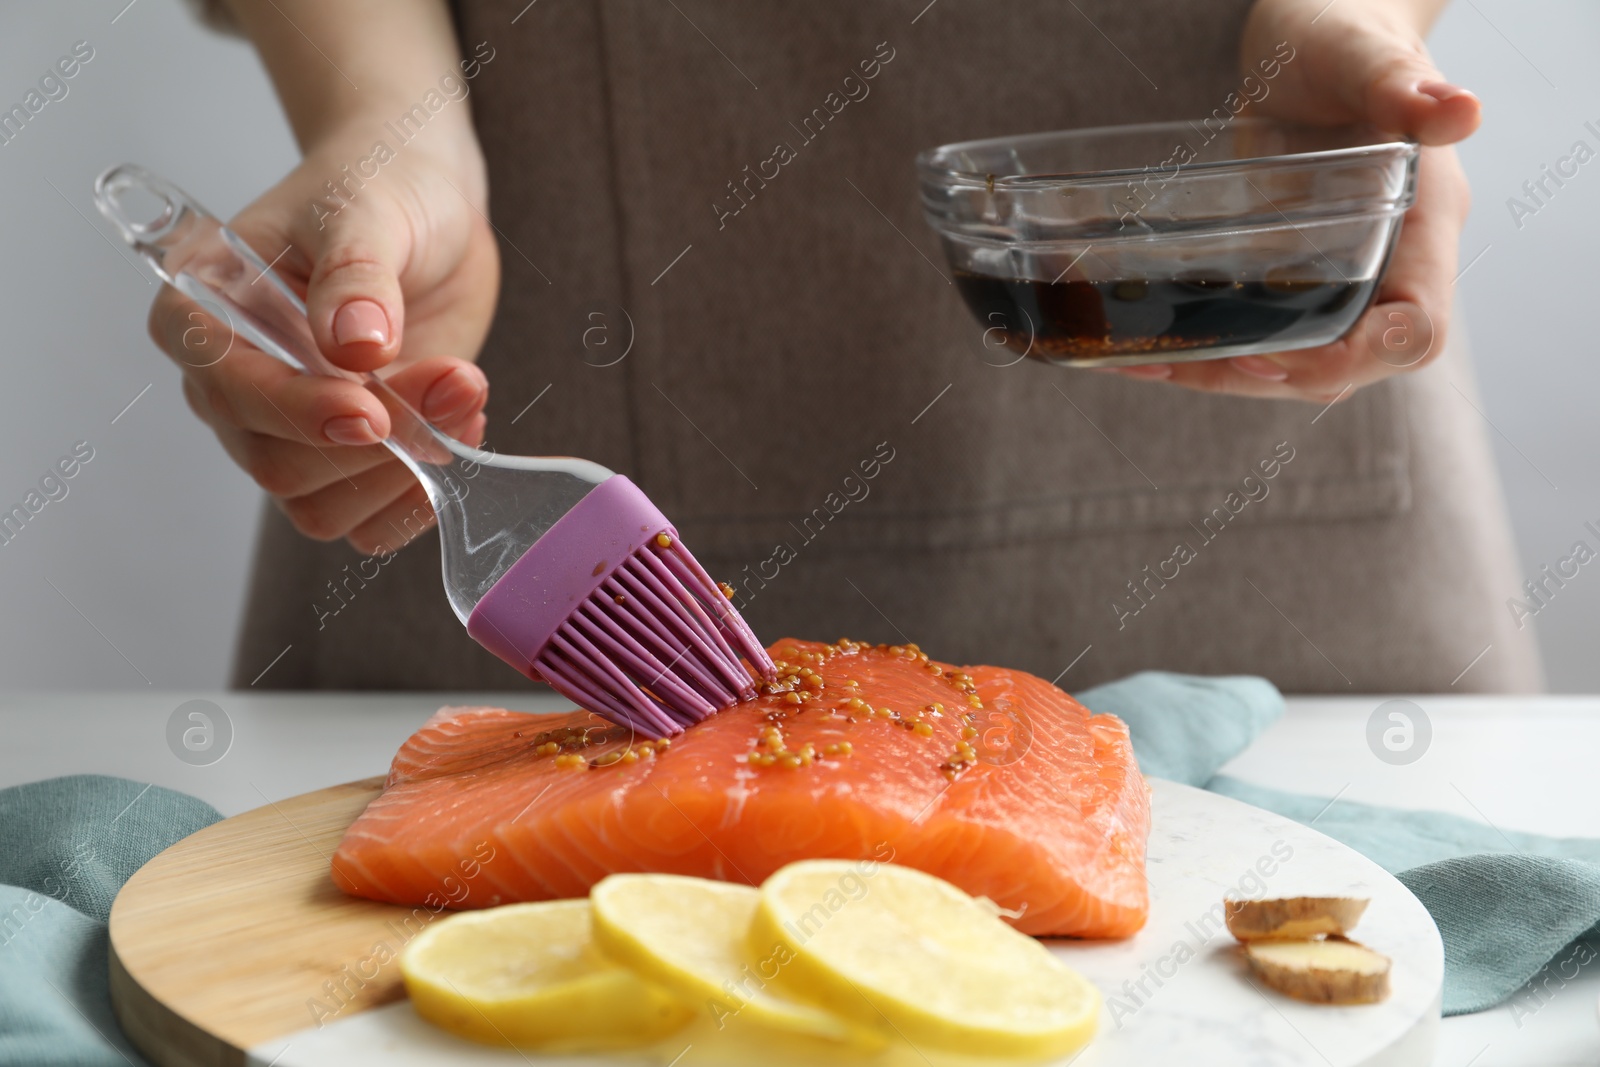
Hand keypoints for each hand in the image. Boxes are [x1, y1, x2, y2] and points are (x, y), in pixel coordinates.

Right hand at [148, 130, 499, 552]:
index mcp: (200, 315)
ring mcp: (290, 430)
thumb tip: (355, 344)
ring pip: (323, 508)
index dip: (300, 412)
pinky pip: (367, 522)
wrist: (427, 204)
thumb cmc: (377, 187)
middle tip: (455, 382)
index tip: (372, 409)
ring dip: (409, 469)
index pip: (228, 393)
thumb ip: (357, 274)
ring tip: (464, 392)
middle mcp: (234, 386)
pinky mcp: (348, 457)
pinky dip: (420, 494)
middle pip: (279, 467)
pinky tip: (459, 428)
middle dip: (379, 440)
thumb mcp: (367, 210)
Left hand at [1102, 0, 1478, 401]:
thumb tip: (1461, 110)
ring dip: (1222, 371)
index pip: (1415, 330)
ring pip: (1295, 358)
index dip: (1357, 357)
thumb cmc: (1345, 34)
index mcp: (1423, 227)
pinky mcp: (1289, 275)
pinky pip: (1259, 330)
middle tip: (1182, 359)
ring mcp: (1338, 276)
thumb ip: (1401, 85)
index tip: (1282, 348)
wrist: (1313, 36)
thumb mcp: (1362, 53)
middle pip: (1346, 363)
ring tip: (1139, 358)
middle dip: (1267, 374)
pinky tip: (1138, 346)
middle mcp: (1387, 266)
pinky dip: (1205, 346)